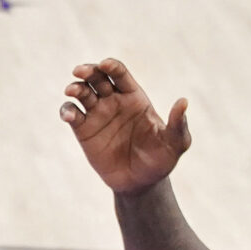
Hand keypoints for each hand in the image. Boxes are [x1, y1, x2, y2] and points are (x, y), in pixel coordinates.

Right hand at [60, 57, 190, 196]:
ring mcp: (97, 114)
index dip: (111, 66)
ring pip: (82, 92)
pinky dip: (67, 110)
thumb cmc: (161, 161)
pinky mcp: (83, 130)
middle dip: (88, 70)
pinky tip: (69, 115)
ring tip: (72, 91)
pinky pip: (72, 114)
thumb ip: (178, 124)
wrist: (140, 184)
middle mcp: (113, 101)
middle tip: (80, 71)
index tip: (105, 65)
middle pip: (97, 77)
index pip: (120, 74)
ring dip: (75, 87)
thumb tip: (183, 101)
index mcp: (134, 97)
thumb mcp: (175, 143)